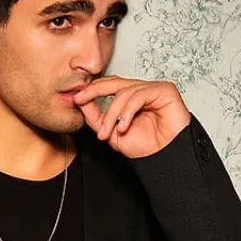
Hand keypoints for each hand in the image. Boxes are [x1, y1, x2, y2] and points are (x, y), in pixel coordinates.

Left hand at [72, 76, 191, 157]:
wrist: (165, 158)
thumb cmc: (145, 147)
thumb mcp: (111, 132)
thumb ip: (96, 117)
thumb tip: (80, 101)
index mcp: (130, 97)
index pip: (108, 85)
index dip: (91, 89)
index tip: (75, 99)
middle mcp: (142, 91)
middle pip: (114, 82)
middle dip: (93, 91)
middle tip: (79, 100)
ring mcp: (154, 89)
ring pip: (123, 92)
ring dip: (111, 114)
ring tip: (106, 132)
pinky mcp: (165, 91)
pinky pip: (139, 95)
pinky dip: (127, 112)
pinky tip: (123, 126)